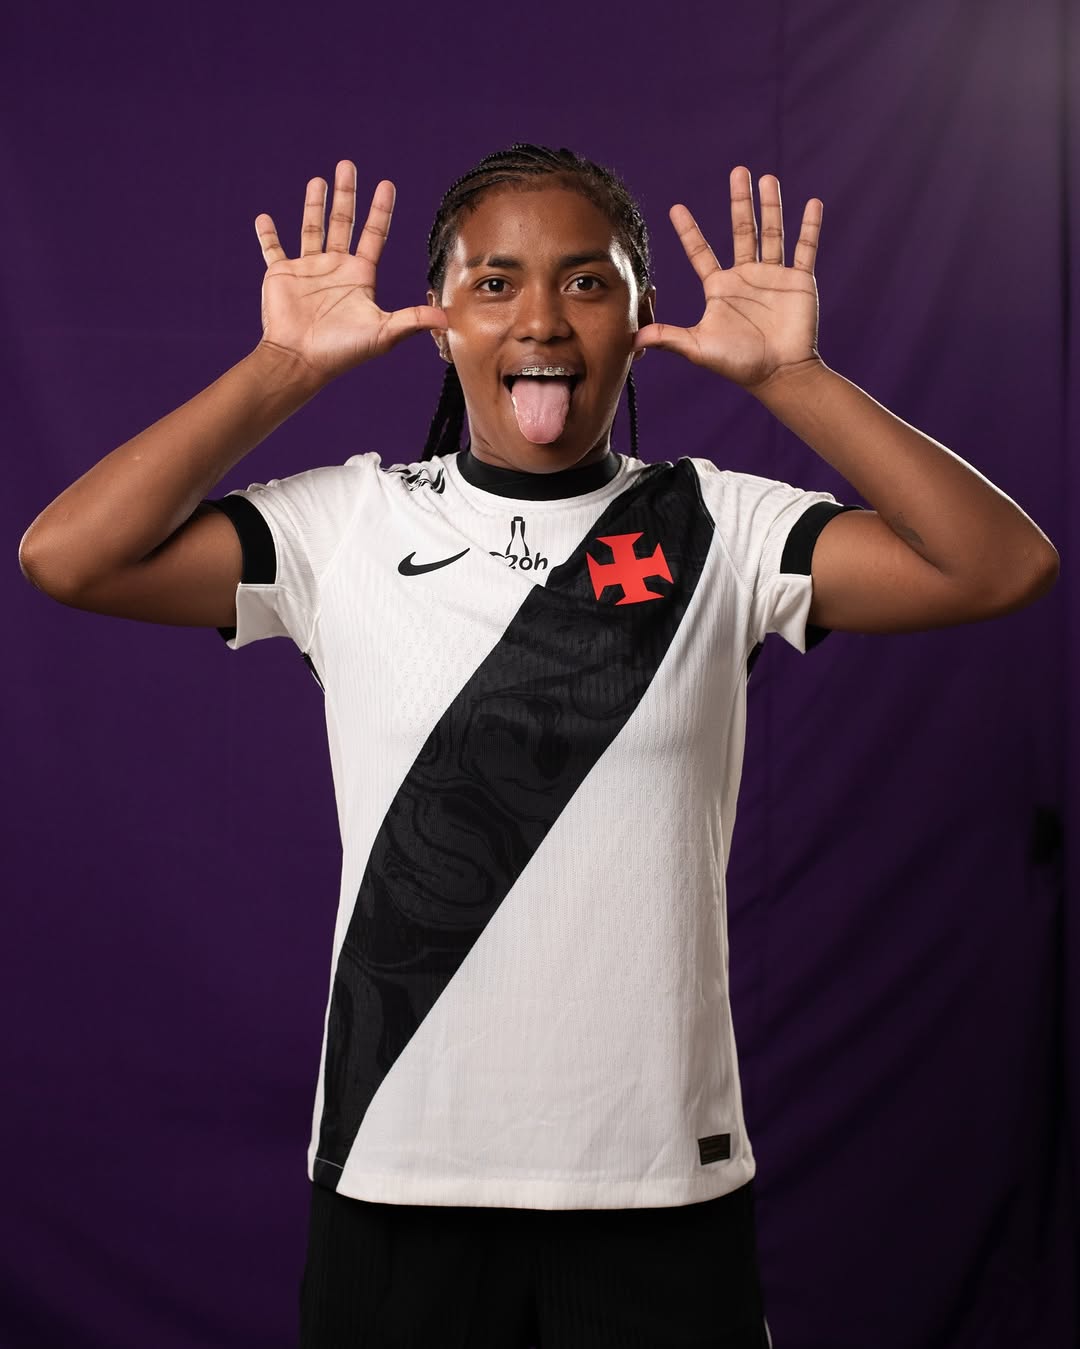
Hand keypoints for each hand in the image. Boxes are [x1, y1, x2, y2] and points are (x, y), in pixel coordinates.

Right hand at [254, 161, 446, 383]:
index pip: (373, 235)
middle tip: (348, 165)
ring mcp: (308, 270)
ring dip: (315, 204)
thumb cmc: (342, 351)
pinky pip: (273, 249)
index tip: (386, 185)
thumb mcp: (383, 333)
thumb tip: (447, 318)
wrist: (301, 361)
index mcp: (359, 276)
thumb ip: (413, 320)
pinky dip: (267, 235)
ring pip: (312, 228)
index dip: (380, 210)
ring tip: (319, 180)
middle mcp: (335, 268)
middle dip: (347, 194)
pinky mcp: (281, 275)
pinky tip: (263, 219)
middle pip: (343, 223)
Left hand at [633, 168, 822, 392]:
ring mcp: (773, 277)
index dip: (689, 231)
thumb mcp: (698, 348)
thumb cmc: (738, 364)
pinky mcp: (799, 281)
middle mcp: (746, 277)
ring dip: (771, 206)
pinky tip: (812, 203)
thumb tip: (633, 338)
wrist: (779, 374)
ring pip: (772, 233)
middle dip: (739, 201)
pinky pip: (805, 249)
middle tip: (738, 171)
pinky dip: (810, 227)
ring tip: (767, 179)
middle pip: (741, 230)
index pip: (701, 252)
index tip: (676, 208)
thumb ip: (668, 337)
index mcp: (720, 287)